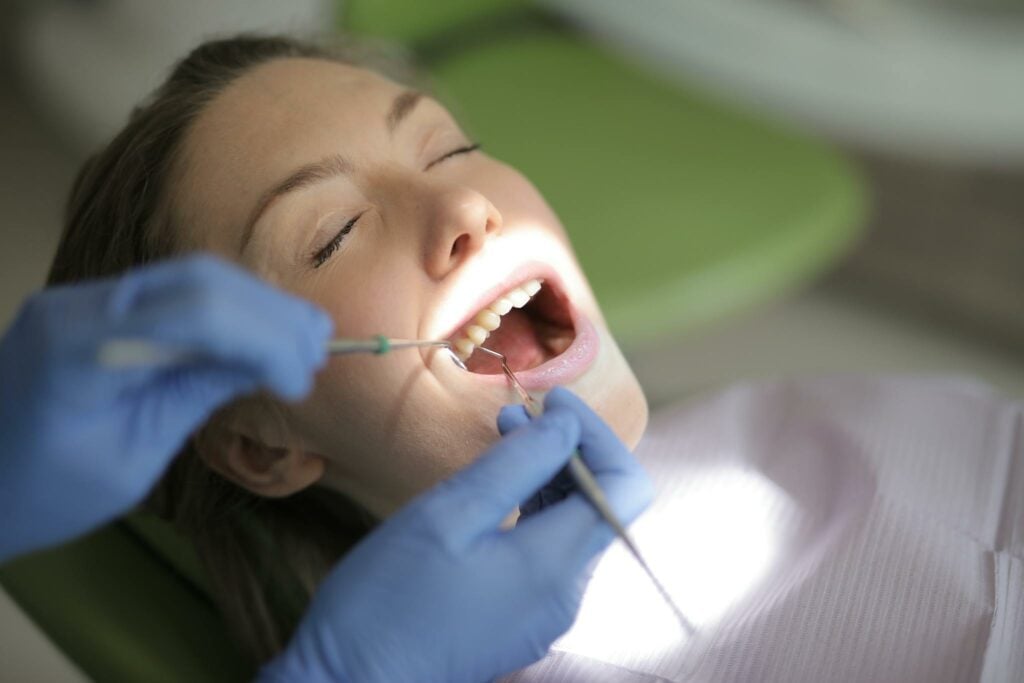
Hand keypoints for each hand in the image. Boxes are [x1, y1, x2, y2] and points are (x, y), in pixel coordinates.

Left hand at [0, 255, 331, 562]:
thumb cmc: (43, 493)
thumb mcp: (130, 460)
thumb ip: (194, 397)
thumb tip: (267, 362)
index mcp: (77, 346)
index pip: (193, 314)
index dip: (261, 339)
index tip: (301, 381)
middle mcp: (79, 304)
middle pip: (197, 280)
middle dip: (269, 314)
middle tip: (320, 349)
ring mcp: (85, 299)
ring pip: (191, 276)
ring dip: (256, 304)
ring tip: (308, 336)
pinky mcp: (96, 307)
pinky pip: (173, 292)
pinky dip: (227, 309)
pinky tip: (264, 331)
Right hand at [261, 387, 652, 682]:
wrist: (350, 681)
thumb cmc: (388, 598)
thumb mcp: (449, 514)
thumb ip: (516, 465)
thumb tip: (566, 426)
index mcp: (555, 566)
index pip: (624, 487)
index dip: (598, 436)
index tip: (553, 404)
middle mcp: (566, 594)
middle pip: (601, 505)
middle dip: (566, 450)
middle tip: (514, 416)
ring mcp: (546, 611)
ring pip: (573, 526)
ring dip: (547, 476)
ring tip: (502, 438)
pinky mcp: (522, 618)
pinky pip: (548, 552)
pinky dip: (532, 510)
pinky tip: (494, 490)